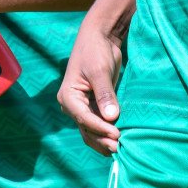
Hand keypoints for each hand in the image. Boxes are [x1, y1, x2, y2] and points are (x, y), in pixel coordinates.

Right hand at [57, 18, 125, 155]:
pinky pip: (99, 124)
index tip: (117, 135)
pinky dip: (107, 132)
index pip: (84, 118)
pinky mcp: (94, 106)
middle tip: (119, 148)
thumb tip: (111, 117)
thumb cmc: (95, 51)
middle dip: (102, 139)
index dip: (100, 128)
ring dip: (104, 140)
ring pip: (91, 130)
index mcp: (68, 96)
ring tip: (119, 149)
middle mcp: (72, 105)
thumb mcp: (99, 71)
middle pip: (86, 128)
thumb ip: (105, 94)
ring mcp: (82, 107)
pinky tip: (118, 140)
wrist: (99, 38)